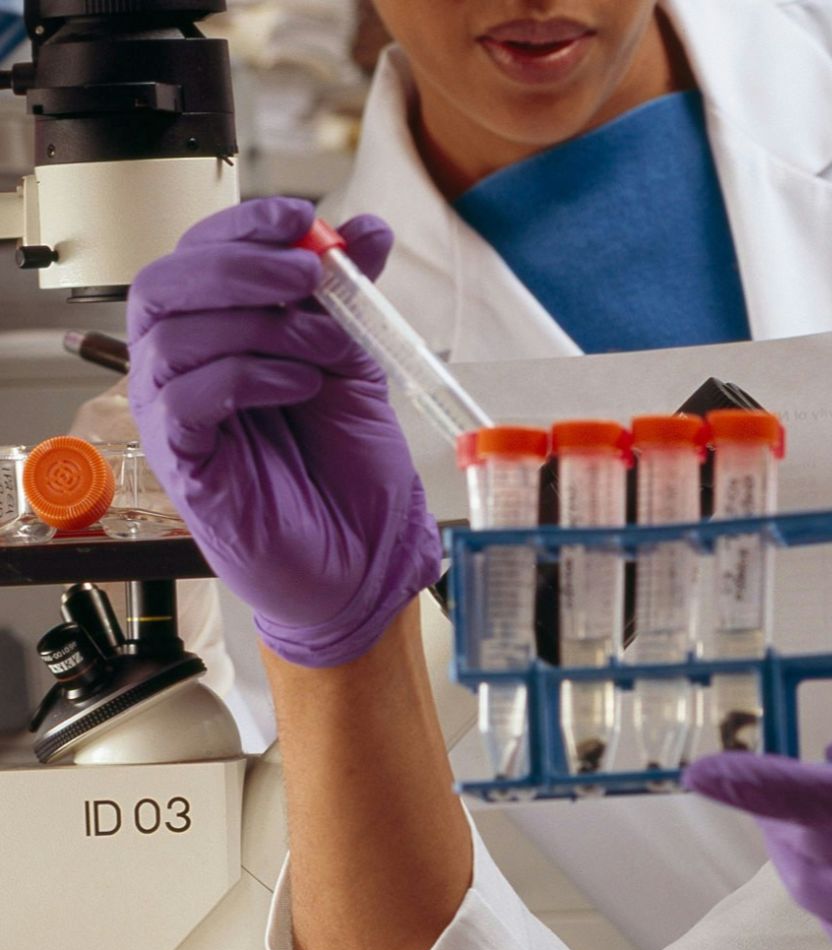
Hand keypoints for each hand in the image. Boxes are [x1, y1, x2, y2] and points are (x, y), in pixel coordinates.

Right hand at [127, 197, 440, 667]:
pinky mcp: (181, 461)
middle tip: (309, 279)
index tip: (300, 218)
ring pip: (175, 335)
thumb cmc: (347, 462)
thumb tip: (368, 228)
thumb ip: (352, 297)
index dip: (243, 225)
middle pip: (166, 283)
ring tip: (328, 350)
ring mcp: (172, 412)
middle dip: (241, 266)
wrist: (364, 551)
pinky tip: (300, 385)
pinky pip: (186, 398)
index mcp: (216, 330)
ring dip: (263, 327)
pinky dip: (248, 377)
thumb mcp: (357, 362)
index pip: (199, 252)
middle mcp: (180, 364)